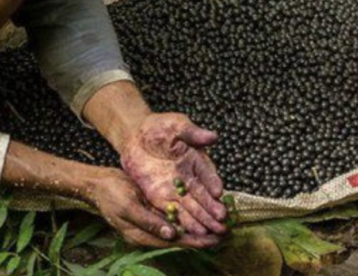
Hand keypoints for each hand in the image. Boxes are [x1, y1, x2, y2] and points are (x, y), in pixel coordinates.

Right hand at [85, 168, 218, 248]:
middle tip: (223, 233)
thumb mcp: (128, 207)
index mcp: (142, 236)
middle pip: (179, 238)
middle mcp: (149, 232)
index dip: (194, 241)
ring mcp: (150, 222)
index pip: (173, 242)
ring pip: (178, 228)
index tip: (213, 240)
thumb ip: (149, 222)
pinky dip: (186, 216)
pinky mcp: (151, 211)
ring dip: (196, 227)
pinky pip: (172, 217)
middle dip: (201, 236)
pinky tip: (199, 212)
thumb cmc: (110, 194)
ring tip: (217, 225)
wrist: (97, 183)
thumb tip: (170, 235)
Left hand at [120, 113, 227, 238]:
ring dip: (201, 221)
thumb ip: (193, 132)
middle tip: (222, 221)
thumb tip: (212, 136)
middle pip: (202, 196)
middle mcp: (191, 178)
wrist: (135, 136)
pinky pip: (174, 212)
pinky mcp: (162, 198)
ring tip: (211, 234)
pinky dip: (183, 223)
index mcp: (197, 160)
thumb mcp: (176, 124)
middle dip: (212, 209)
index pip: (207, 173)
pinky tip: (192, 234)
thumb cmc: (159, 126)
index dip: (213, 182)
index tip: (219, 193)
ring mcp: (177, 190)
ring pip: (191, 208)